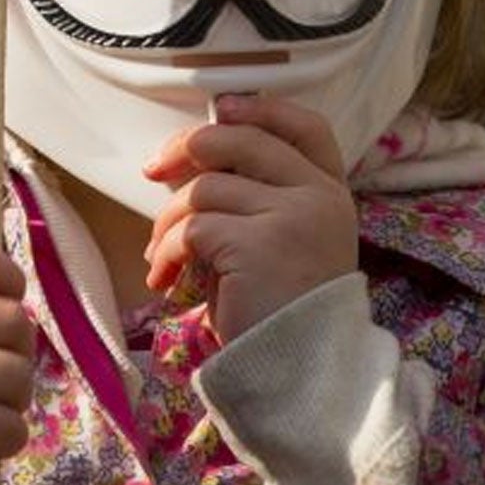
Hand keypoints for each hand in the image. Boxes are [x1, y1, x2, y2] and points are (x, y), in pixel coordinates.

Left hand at [142, 92, 357, 342]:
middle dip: (186, 148)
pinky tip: (164, 275)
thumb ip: (263, 198)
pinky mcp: (257, 244)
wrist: (302, 376)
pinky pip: (193, 228)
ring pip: (204, 187)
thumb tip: (193, 158)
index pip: (306, 125)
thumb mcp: (288, 242)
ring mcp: (292, 216)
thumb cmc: (283, 312)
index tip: (221, 108)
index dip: (261, 108)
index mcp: (331, 192)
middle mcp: (318, 196)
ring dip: (168, 219)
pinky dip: (168, 250)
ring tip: (159, 254)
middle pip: (240, 140)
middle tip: (154, 170)